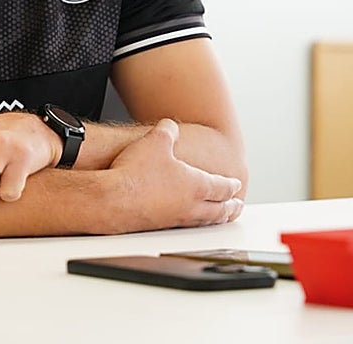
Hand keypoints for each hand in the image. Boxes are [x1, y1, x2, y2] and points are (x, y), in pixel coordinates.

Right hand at [108, 118, 243, 229]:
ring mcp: (176, 218)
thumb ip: (167, 131)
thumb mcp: (155, 140)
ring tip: (220, 218)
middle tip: (238, 207)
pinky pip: (186, 227)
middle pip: (219, 209)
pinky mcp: (160, 227)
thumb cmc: (137, 173)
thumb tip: (171, 126)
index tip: (237, 186)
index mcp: (196, 184)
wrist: (114, 198)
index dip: (231, 185)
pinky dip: (195, 225)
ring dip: (216, 219)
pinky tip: (188, 222)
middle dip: (231, 208)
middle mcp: (191, 204)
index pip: (222, 186)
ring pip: (204, 221)